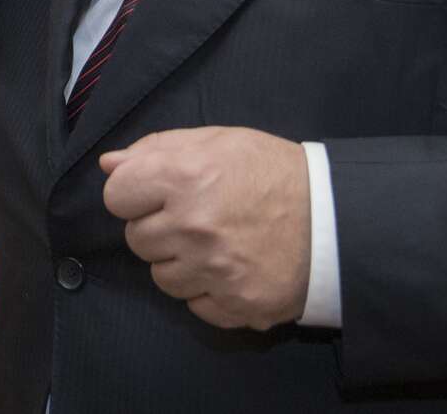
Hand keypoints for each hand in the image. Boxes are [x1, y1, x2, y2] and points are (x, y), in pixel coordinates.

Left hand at [100, 126, 310, 330]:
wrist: (336, 218)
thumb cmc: (272, 172)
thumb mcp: (218, 141)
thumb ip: (157, 149)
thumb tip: (109, 165)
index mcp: (184, 177)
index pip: (116, 197)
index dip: (134, 194)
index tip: (156, 193)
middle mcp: (193, 226)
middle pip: (136, 240)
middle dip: (158, 228)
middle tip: (194, 217)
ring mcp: (213, 271)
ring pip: (161, 277)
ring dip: (180, 262)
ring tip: (215, 244)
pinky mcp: (235, 305)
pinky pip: (194, 305)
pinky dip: (207, 291)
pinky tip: (231, 269)